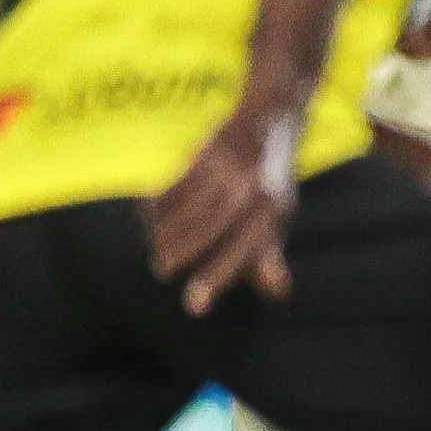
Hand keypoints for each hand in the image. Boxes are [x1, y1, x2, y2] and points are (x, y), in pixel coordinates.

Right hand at [147, 107, 301, 313]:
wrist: (268, 123)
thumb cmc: (268, 186)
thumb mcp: (276, 221)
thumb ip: (270, 257)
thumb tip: (279, 292)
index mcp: (272, 211)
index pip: (243, 250)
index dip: (217, 279)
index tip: (193, 307)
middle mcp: (252, 189)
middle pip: (207, 228)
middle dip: (180, 253)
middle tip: (164, 270)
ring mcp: (228, 169)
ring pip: (185, 208)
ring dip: (164, 233)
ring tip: (160, 249)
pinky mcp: (204, 152)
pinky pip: (171, 185)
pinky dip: (156, 205)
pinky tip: (151, 216)